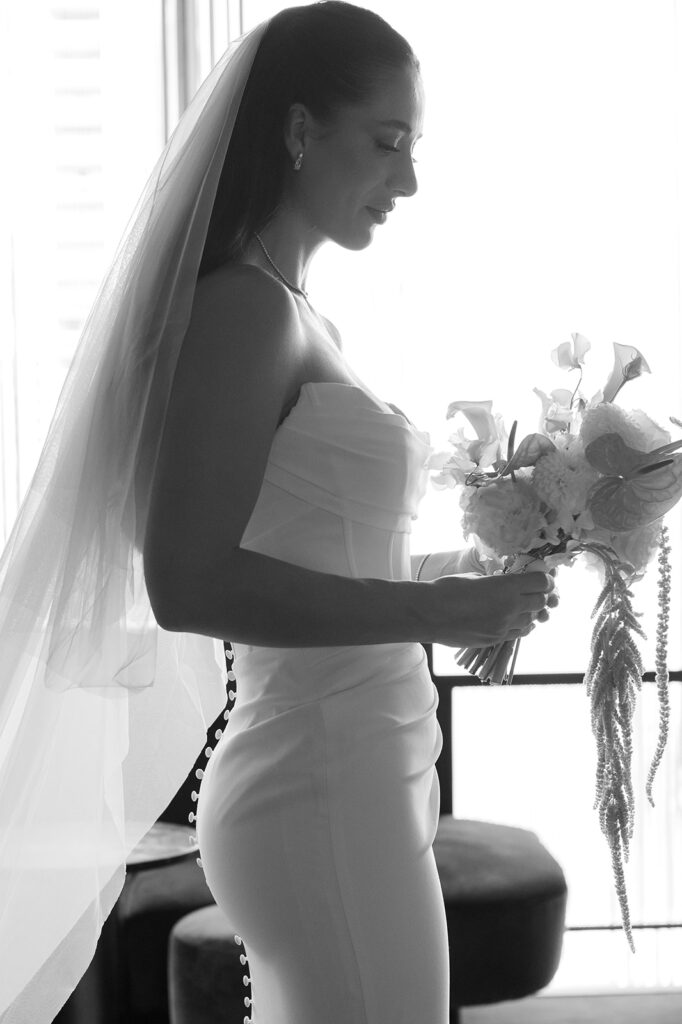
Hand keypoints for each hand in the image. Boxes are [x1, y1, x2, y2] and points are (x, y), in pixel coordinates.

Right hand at [423, 570, 555, 647]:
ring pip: (531, 620)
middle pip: (541, 602)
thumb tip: (507, 584)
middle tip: (532, 590)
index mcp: (506, 587)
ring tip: (519, 605)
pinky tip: (510, 619)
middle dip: (540, 595)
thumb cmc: (447, 590)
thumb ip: (496, 582)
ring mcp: (504, 626)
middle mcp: (510, 608)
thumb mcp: (475, 578)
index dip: (545, 579)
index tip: (541, 577)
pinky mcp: (495, 639)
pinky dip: (520, 625)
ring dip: (529, 611)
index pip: (542, 582)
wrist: (428, 615)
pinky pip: (518, 633)